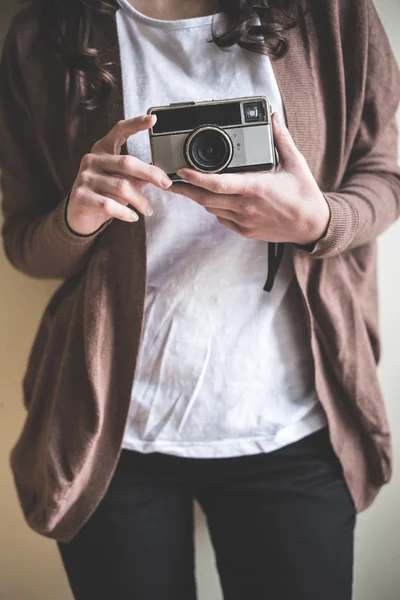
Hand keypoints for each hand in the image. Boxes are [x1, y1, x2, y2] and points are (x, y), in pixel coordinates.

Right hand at [67, 115, 171, 235]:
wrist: (79, 214)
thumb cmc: (104, 194)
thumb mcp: (121, 181)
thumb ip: (137, 175)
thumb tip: (162, 176)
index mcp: (103, 150)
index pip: (119, 131)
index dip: (136, 124)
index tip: (153, 119)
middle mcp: (92, 160)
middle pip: (127, 162)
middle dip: (150, 173)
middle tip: (166, 183)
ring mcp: (85, 177)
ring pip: (121, 186)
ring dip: (140, 200)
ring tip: (148, 210)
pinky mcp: (81, 196)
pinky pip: (109, 204)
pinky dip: (125, 212)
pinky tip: (133, 217)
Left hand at [169, 112, 329, 245]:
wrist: (312, 226)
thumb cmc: (304, 194)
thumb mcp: (295, 163)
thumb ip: (281, 139)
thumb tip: (273, 117)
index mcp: (256, 188)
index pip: (218, 183)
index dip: (196, 178)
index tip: (181, 170)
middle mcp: (246, 207)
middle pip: (206, 199)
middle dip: (185, 190)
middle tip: (169, 181)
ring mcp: (244, 221)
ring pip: (211, 209)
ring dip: (199, 198)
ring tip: (187, 187)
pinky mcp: (245, 231)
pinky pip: (222, 219)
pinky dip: (214, 208)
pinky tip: (213, 199)